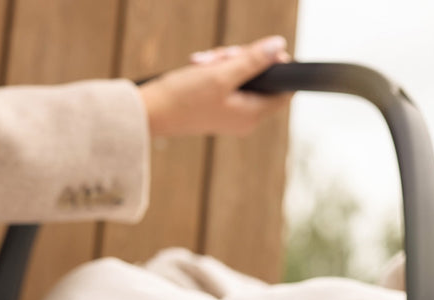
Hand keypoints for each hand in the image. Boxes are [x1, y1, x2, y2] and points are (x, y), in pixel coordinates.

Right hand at [139, 35, 292, 137]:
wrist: (150, 113)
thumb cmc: (184, 98)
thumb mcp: (221, 74)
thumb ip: (253, 60)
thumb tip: (279, 46)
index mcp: (252, 116)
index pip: (283, 93)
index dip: (278, 68)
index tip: (263, 51)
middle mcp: (245, 119)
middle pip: (261, 81)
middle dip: (242, 60)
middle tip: (222, 55)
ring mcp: (230, 114)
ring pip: (241, 78)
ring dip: (224, 63)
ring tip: (202, 61)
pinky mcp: (216, 108)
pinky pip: (226, 84)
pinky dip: (215, 71)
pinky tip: (198, 66)